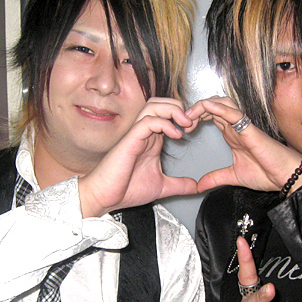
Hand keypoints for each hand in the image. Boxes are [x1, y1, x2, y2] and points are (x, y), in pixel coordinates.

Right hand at [79, 97, 197, 216]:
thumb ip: (179, 184)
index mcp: (151, 140)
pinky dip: (164, 123)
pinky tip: (174, 134)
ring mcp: (136, 134)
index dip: (183, 116)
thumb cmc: (126, 189)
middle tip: (191, 122)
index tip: (194, 129)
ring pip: (153, 106)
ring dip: (172, 110)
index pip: (167, 114)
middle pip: (160, 103)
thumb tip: (196, 187)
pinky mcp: (130, 140)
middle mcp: (144, 133)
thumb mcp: (161, 186)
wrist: (105, 197)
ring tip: (185, 123)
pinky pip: (147, 121)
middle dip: (178, 106)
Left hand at [186, 96, 301, 193]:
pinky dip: (218, 107)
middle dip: (196, 109)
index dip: (195, 117)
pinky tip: (205, 107)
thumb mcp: (233, 176)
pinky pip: (233, 113)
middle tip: (182, 121)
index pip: (211, 115)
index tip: (183, 128)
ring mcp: (243, 125)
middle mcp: (236, 126)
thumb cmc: (267, 173)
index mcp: (232, 134)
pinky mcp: (249, 129)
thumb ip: (216, 178)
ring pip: (222, 102)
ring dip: (203, 105)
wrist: (285, 178)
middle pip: (213, 105)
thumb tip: (199, 186)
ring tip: (189, 115)